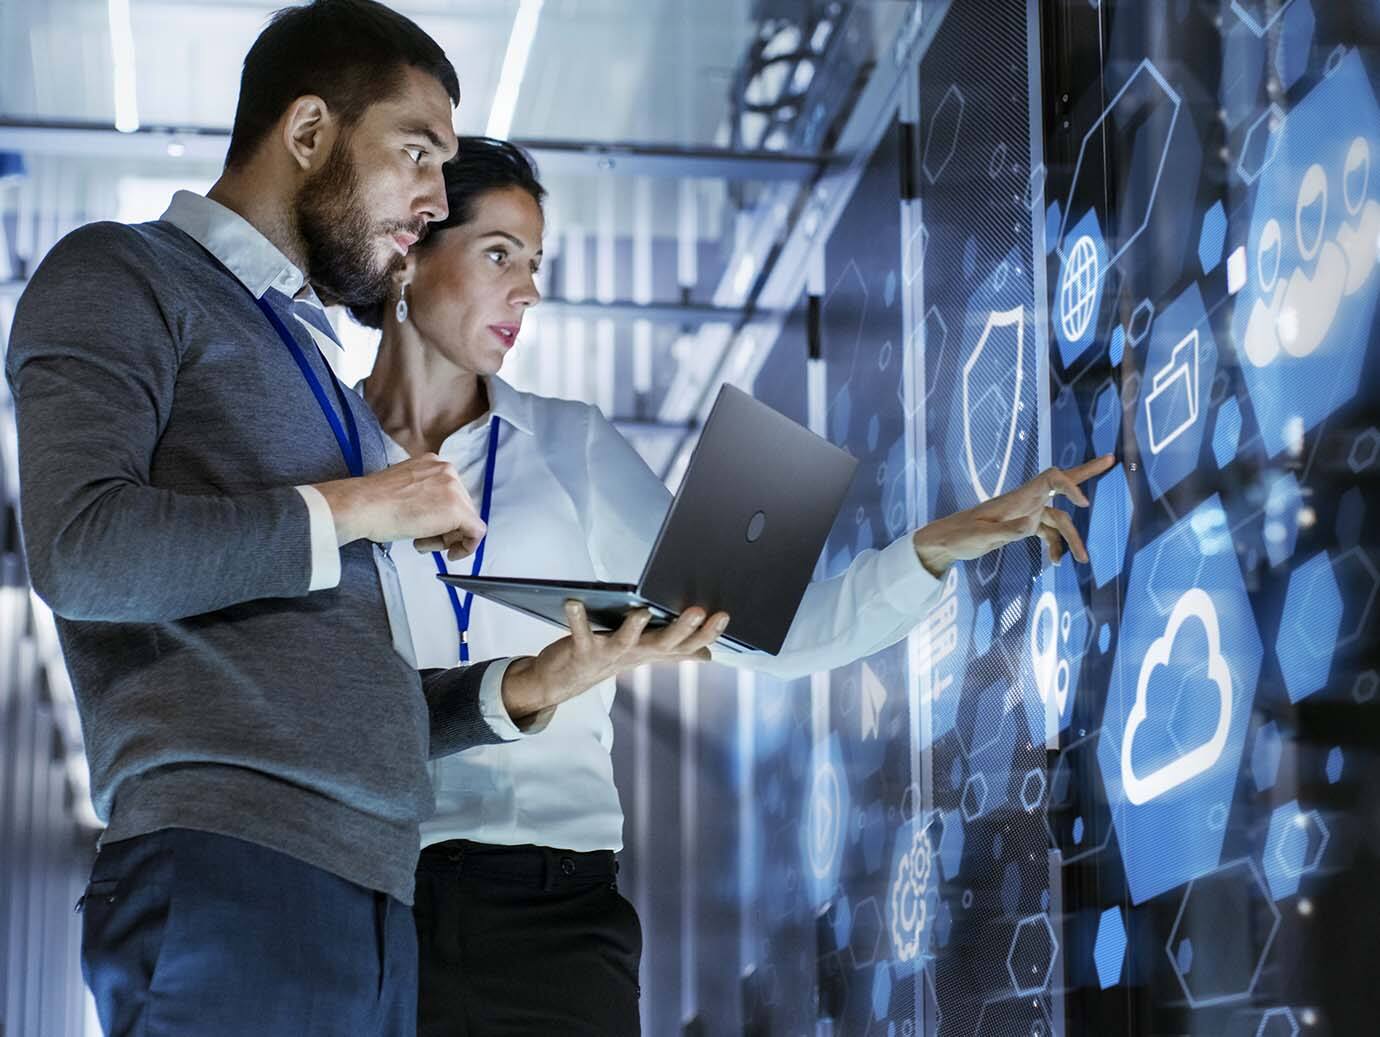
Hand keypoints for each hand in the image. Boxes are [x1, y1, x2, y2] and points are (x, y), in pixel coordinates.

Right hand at [311, 454, 485, 559]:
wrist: (363, 506)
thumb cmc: (372, 502)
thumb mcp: (403, 489)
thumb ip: (423, 495)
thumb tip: (433, 513)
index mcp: (433, 463)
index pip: (450, 494)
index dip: (441, 517)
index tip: (430, 529)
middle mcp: (447, 471)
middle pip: (461, 507)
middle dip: (445, 529)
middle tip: (424, 540)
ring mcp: (454, 488)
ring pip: (467, 520)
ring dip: (447, 538)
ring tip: (421, 542)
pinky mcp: (458, 509)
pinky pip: (476, 532)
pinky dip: (467, 547)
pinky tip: (450, 554)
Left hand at [500, 602, 730, 721]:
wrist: (564, 681)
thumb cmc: (608, 658)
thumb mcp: (645, 654)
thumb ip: (675, 651)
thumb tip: (708, 654)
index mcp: (652, 651)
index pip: (687, 645)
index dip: (706, 633)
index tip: (724, 615)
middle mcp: (635, 654)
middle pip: (663, 644)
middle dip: (682, 629)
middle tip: (698, 611)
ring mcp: (608, 654)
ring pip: (625, 642)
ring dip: (634, 628)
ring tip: (642, 611)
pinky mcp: (582, 650)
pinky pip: (579, 633)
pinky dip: (577, 617)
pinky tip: (573, 601)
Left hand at [912, 454, 1115, 574]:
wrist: (946, 541)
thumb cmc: (960, 536)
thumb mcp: (981, 537)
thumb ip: (1006, 531)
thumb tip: (1030, 527)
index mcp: (1017, 497)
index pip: (1050, 479)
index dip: (1069, 485)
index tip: (1083, 504)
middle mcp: (1025, 501)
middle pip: (1061, 483)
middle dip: (1086, 473)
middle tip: (1111, 459)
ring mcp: (1025, 513)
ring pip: (1059, 520)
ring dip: (1072, 538)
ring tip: (1083, 560)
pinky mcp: (1022, 526)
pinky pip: (1047, 532)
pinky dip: (1055, 546)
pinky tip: (1054, 562)